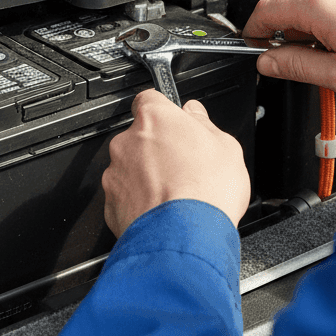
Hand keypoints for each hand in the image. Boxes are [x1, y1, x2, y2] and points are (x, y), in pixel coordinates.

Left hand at [102, 89, 249, 236]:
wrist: (186, 236)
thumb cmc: (206, 191)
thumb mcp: (226, 146)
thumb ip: (203, 122)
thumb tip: (194, 113)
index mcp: (155, 119)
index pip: (150, 99)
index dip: (164, 111)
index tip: (173, 122)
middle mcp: (127, 142)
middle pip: (139, 137)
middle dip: (156, 149)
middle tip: (182, 167)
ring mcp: (115, 173)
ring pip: (130, 168)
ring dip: (146, 177)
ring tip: (174, 194)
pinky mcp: (110, 204)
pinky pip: (125, 197)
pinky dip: (139, 203)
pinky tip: (163, 212)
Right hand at [242, 0, 335, 98]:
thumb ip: (295, 67)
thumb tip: (268, 62)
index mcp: (318, 4)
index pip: (264, 10)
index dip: (252, 30)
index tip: (254, 43)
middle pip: (295, 7)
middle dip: (298, 35)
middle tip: (320, 62)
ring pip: (323, 2)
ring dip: (327, 25)